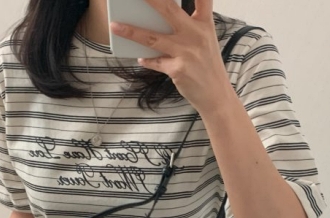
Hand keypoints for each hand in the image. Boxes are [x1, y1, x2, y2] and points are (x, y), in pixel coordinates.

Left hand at [110, 0, 229, 110]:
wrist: (215, 95)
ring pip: (152, 38)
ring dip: (131, 31)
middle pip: (169, 9)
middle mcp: (196, 35)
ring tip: (115, 26)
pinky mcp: (177, 69)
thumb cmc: (208, 67)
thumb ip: (187, 29)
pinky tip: (140, 58)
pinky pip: (155, 62)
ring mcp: (186, 52)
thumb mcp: (205, 42)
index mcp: (205, 24)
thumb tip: (159, 24)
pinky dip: (146, 60)